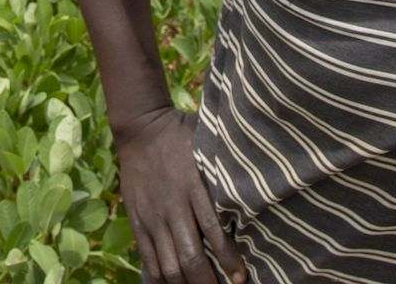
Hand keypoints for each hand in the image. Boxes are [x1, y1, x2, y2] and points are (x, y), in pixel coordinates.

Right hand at [113, 107, 247, 283]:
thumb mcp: (208, 145)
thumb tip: (257, 181)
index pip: (213, 232)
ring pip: (169, 264)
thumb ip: (226, 168)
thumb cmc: (182, 134)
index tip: (241, 278)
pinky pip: (149, 258)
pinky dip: (161, 278)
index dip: (228, 260)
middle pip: (190, 257)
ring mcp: (153, 217)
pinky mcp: (138, 222)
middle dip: (207, 282)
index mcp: (193, 188)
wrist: (141, 127)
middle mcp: (172, 207)